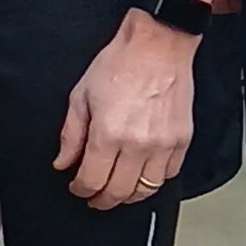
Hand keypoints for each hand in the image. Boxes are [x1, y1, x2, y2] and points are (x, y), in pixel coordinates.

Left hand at [55, 11, 198, 208]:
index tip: (77, 187)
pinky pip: (169, 174)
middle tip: (94, 198)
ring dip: (129, 196)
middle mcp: (138, 144)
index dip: (80, 190)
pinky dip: (154, 180)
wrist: (158, 44)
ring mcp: (164, 144)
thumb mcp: (81, 96)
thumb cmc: (119, 63)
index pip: (92, 181)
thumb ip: (71, 135)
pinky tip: (141, 173)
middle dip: (102, 200)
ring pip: (147, 190)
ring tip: (117, 190)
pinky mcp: (182, 139)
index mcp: (109, 134)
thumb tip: (63, 162)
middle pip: (119, 193)